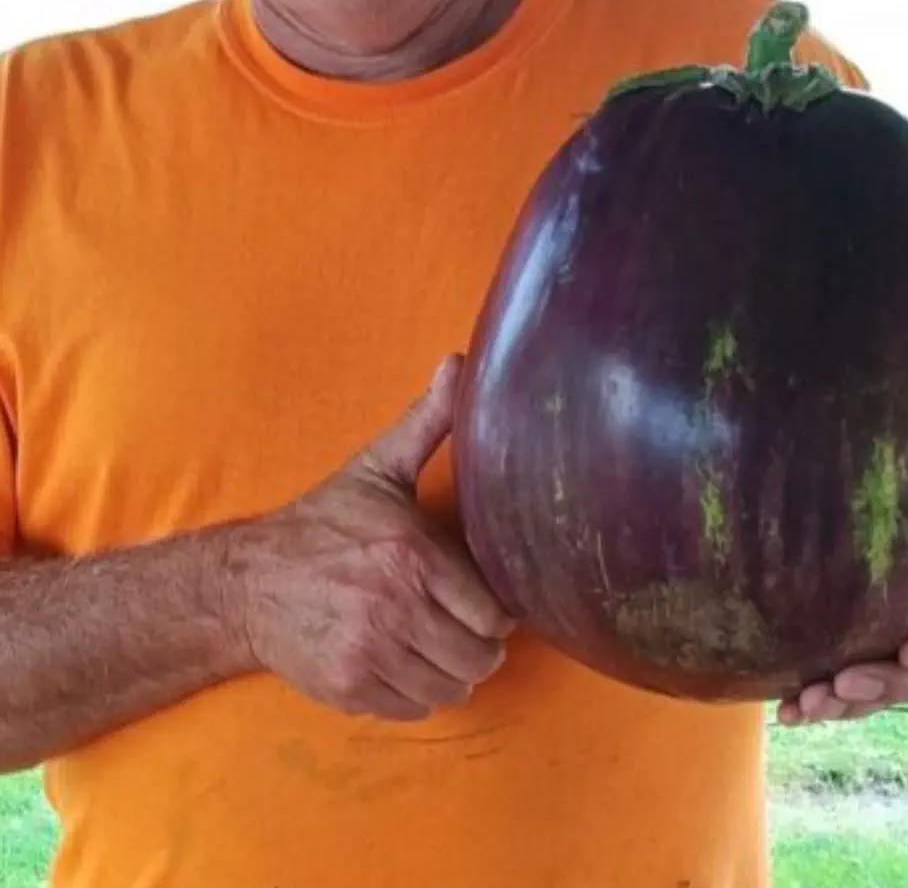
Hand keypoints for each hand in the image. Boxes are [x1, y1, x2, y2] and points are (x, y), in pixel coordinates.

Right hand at [228, 356, 514, 721]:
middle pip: (479, 658)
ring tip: (436, 644)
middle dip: (479, 645)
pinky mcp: (349, 689)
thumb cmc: (323, 522)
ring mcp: (370, 654)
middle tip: (464, 626)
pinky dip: (418, 692)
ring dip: (452, 672)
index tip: (484, 599)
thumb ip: (428, 420)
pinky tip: (403, 661)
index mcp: (411, 555)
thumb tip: (459, 362)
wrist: (247, 581)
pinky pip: (414, 708)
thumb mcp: (377, 467)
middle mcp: (394, 609)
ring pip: (451, 689)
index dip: (497, 611)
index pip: (493, 614)